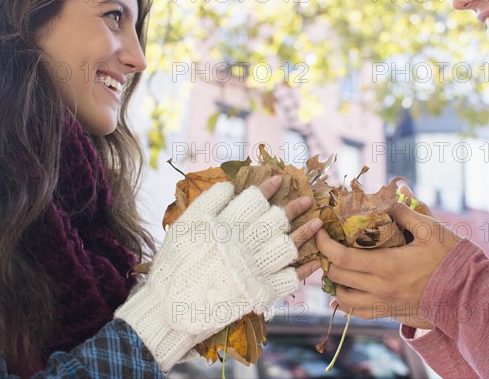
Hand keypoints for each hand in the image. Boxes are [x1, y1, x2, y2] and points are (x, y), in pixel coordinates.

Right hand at [116, 176, 321, 370]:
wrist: (170, 309)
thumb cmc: (174, 265)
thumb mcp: (182, 228)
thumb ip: (206, 204)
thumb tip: (229, 185)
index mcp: (224, 227)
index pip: (254, 200)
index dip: (269, 187)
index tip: (279, 179)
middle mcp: (242, 246)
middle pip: (276, 219)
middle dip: (294, 206)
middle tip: (305, 200)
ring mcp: (253, 270)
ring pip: (288, 246)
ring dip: (306, 233)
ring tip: (318, 223)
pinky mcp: (259, 293)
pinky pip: (289, 279)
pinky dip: (303, 271)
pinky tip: (314, 262)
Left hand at [316, 187, 458, 328]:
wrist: (470, 295)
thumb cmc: (452, 259)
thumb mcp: (432, 230)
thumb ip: (406, 213)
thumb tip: (388, 200)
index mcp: (387, 266)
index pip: (342, 258)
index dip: (324, 244)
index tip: (319, 230)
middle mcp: (380, 288)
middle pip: (337, 277)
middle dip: (326, 259)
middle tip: (328, 244)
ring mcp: (384, 303)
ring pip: (343, 299)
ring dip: (335, 282)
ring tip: (338, 266)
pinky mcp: (389, 313)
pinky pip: (357, 313)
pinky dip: (345, 302)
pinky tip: (345, 290)